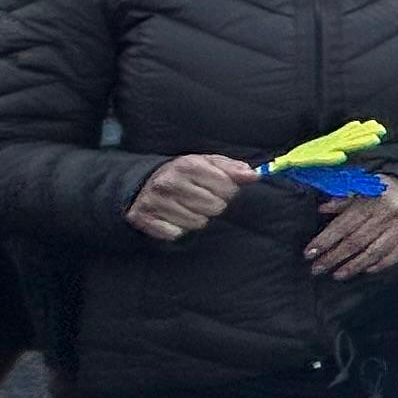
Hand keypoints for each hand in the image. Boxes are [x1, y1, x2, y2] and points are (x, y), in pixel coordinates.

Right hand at [126, 152, 257, 243]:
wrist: (145, 183)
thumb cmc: (185, 174)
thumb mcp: (208, 164)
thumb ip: (233, 169)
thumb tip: (254, 175)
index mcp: (187, 165)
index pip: (227, 187)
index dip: (228, 190)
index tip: (220, 189)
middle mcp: (169, 182)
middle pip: (215, 207)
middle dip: (213, 205)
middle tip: (202, 199)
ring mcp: (154, 200)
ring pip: (197, 223)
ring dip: (197, 218)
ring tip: (188, 207)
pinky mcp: (143, 217)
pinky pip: (175, 234)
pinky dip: (178, 229)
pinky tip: (174, 218)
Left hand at [304, 173, 397, 279]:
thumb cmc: (387, 187)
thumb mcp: (364, 186)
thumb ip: (345, 198)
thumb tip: (322, 209)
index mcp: (373, 198)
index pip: (345, 224)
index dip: (326, 240)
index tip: (310, 253)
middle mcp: (390, 212)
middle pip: (357, 241)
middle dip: (334, 257)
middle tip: (317, 268)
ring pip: (375, 251)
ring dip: (354, 266)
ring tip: (337, 274)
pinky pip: (397, 254)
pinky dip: (380, 264)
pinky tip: (365, 270)